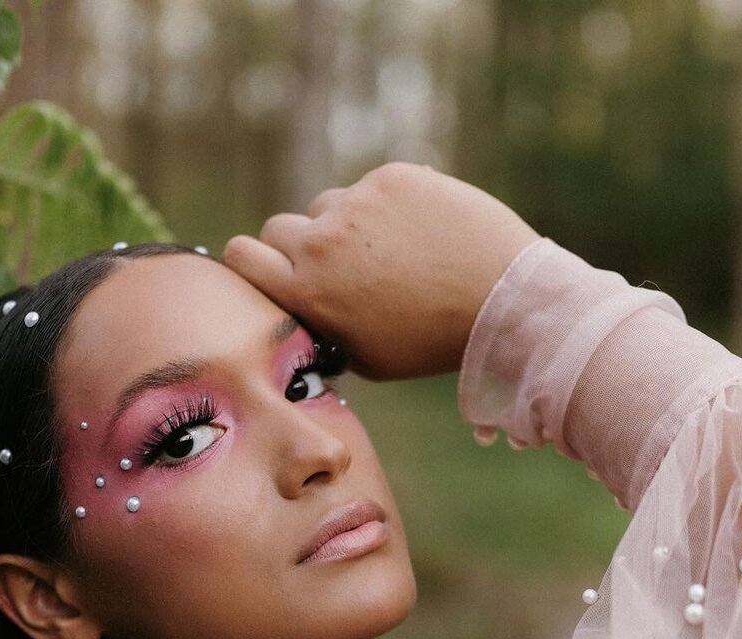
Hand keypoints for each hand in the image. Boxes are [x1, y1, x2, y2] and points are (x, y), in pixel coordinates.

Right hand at [221, 161, 540, 381]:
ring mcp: (357, 203)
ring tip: (390, 254)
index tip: (267, 265)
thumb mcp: (365, 358)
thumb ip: (322, 327)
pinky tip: (419, 233)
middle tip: (335, 264)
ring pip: (328, 206)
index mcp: (307, 292)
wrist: (499, 300)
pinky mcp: (392, 177)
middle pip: (279, 227)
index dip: (251, 260)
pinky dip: (388, 207)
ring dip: (344, 225)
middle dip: (297, 245)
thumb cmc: (431, 341)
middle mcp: (322, 243)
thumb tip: (302, 309)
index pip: (242, 255)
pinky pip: (373, 188)